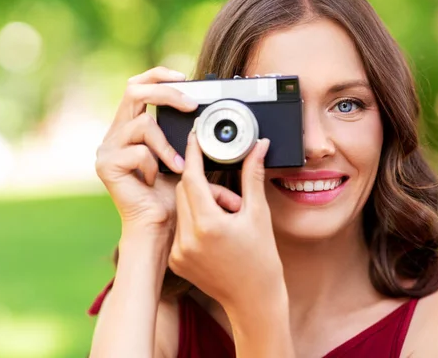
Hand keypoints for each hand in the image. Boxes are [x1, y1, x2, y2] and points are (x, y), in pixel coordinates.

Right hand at [95, 66, 237, 241]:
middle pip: (133, 91)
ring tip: (176, 166)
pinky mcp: (106, 165)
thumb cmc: (173, 197)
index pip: (137, 86)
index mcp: (131, 126)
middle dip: (165, 93)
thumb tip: (224, 122)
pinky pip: (138, 152)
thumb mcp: (188, 161)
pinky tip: (153, 181)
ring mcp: (108, 149)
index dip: (158, 76)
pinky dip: (154, 165)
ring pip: (142, 124)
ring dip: (166, 144)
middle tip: (191, 104)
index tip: (184, 77)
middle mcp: (115, 133)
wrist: (158, 228)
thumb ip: (195, 141)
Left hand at [168, 132, 284, 310]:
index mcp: (208, 225)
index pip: (192, 178)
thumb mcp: (259, 214)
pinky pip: (180, 227)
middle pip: (185, 190)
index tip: (194, 137)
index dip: (193, 154)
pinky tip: (215, 236)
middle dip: (206, 186)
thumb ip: (253, 176)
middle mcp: (187, 239)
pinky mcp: (175, 260)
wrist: (253, 300)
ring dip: (201, 204)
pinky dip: (195, 222)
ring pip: (182, 208)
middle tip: (232, 201)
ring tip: (227, 222)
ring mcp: (179, 252)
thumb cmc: (261, 259)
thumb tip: (259, 146)